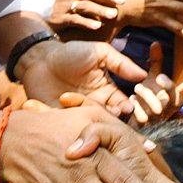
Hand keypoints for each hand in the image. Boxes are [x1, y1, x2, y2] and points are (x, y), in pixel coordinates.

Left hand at [16, 39, 147, 115]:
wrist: (38, 59)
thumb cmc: (71, 53)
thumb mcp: (99, 53)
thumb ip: (121, 63)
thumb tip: (144, 75)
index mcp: (108, 93)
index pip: (124, 105)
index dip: (130, 108)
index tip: (131, 108)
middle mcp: (96, 107)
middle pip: (110, 121)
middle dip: (116, 123)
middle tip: (116, 121)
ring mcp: (78, 117)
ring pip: (91, 128)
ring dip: (94, 128)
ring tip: (94, 122)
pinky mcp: (60, 122)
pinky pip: (67, 129)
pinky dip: (71, 128)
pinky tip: (72, 124)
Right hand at [49, 0, 125, 32]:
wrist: (38, 12)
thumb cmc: (64, 1)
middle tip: (123, 0)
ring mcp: (65, 6)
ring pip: (84, 6)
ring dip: (100, 10)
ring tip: (114, 14)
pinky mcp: (59, 18)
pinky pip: (74, 20)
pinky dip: (86, 22)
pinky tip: (97, 26)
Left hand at [130, 62, 182, 124]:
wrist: (136, 122)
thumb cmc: (148, 98)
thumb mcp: (153, 79)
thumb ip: (156, 62)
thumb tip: (156, 42)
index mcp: (175, 96)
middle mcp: (171, 107)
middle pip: (176, 96)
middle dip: (167, 85)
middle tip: (158, 77)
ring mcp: (160, 117)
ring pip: (157, 106)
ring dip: (146, 95)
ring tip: (136, 88)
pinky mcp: (148, 126)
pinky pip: (143, 115)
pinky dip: (136, 106)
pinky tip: (132, 101)